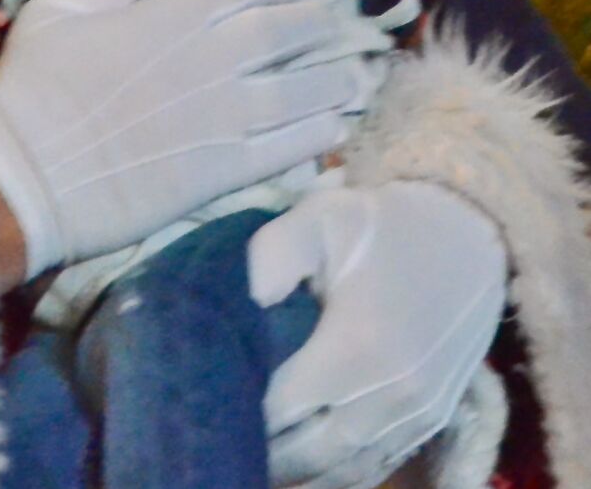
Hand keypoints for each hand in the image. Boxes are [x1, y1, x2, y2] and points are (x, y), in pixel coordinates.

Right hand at [0, 0, 360, 277]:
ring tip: (348, 76)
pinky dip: (319, 134)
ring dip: (332, 79)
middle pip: (285, 32)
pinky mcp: (225, 171)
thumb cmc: (33, 88)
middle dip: (314, 23)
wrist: (28, 177)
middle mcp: (211, 60)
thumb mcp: (60, 11)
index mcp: (171, 15)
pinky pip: (291, 148)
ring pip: (303, 90)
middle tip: (330, 24)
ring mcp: (224, 118)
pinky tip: (333, 128)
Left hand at [249, 181, 507, 488]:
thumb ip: (272, 257)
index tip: (211, 401)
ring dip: (305, 471)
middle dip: (268, 452)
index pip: (284, 407)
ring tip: (261, 459)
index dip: (243, 409)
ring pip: (349, 468)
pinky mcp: (437, 417)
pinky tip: (314, 466)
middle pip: (313, 452)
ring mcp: (418, 412)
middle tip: (225, 437)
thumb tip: (245, 302)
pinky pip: (382, 462)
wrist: (470, 232)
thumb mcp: (319, 218)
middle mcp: (391, 393)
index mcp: (356, 346)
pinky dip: (345, 471)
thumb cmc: (383, 225)